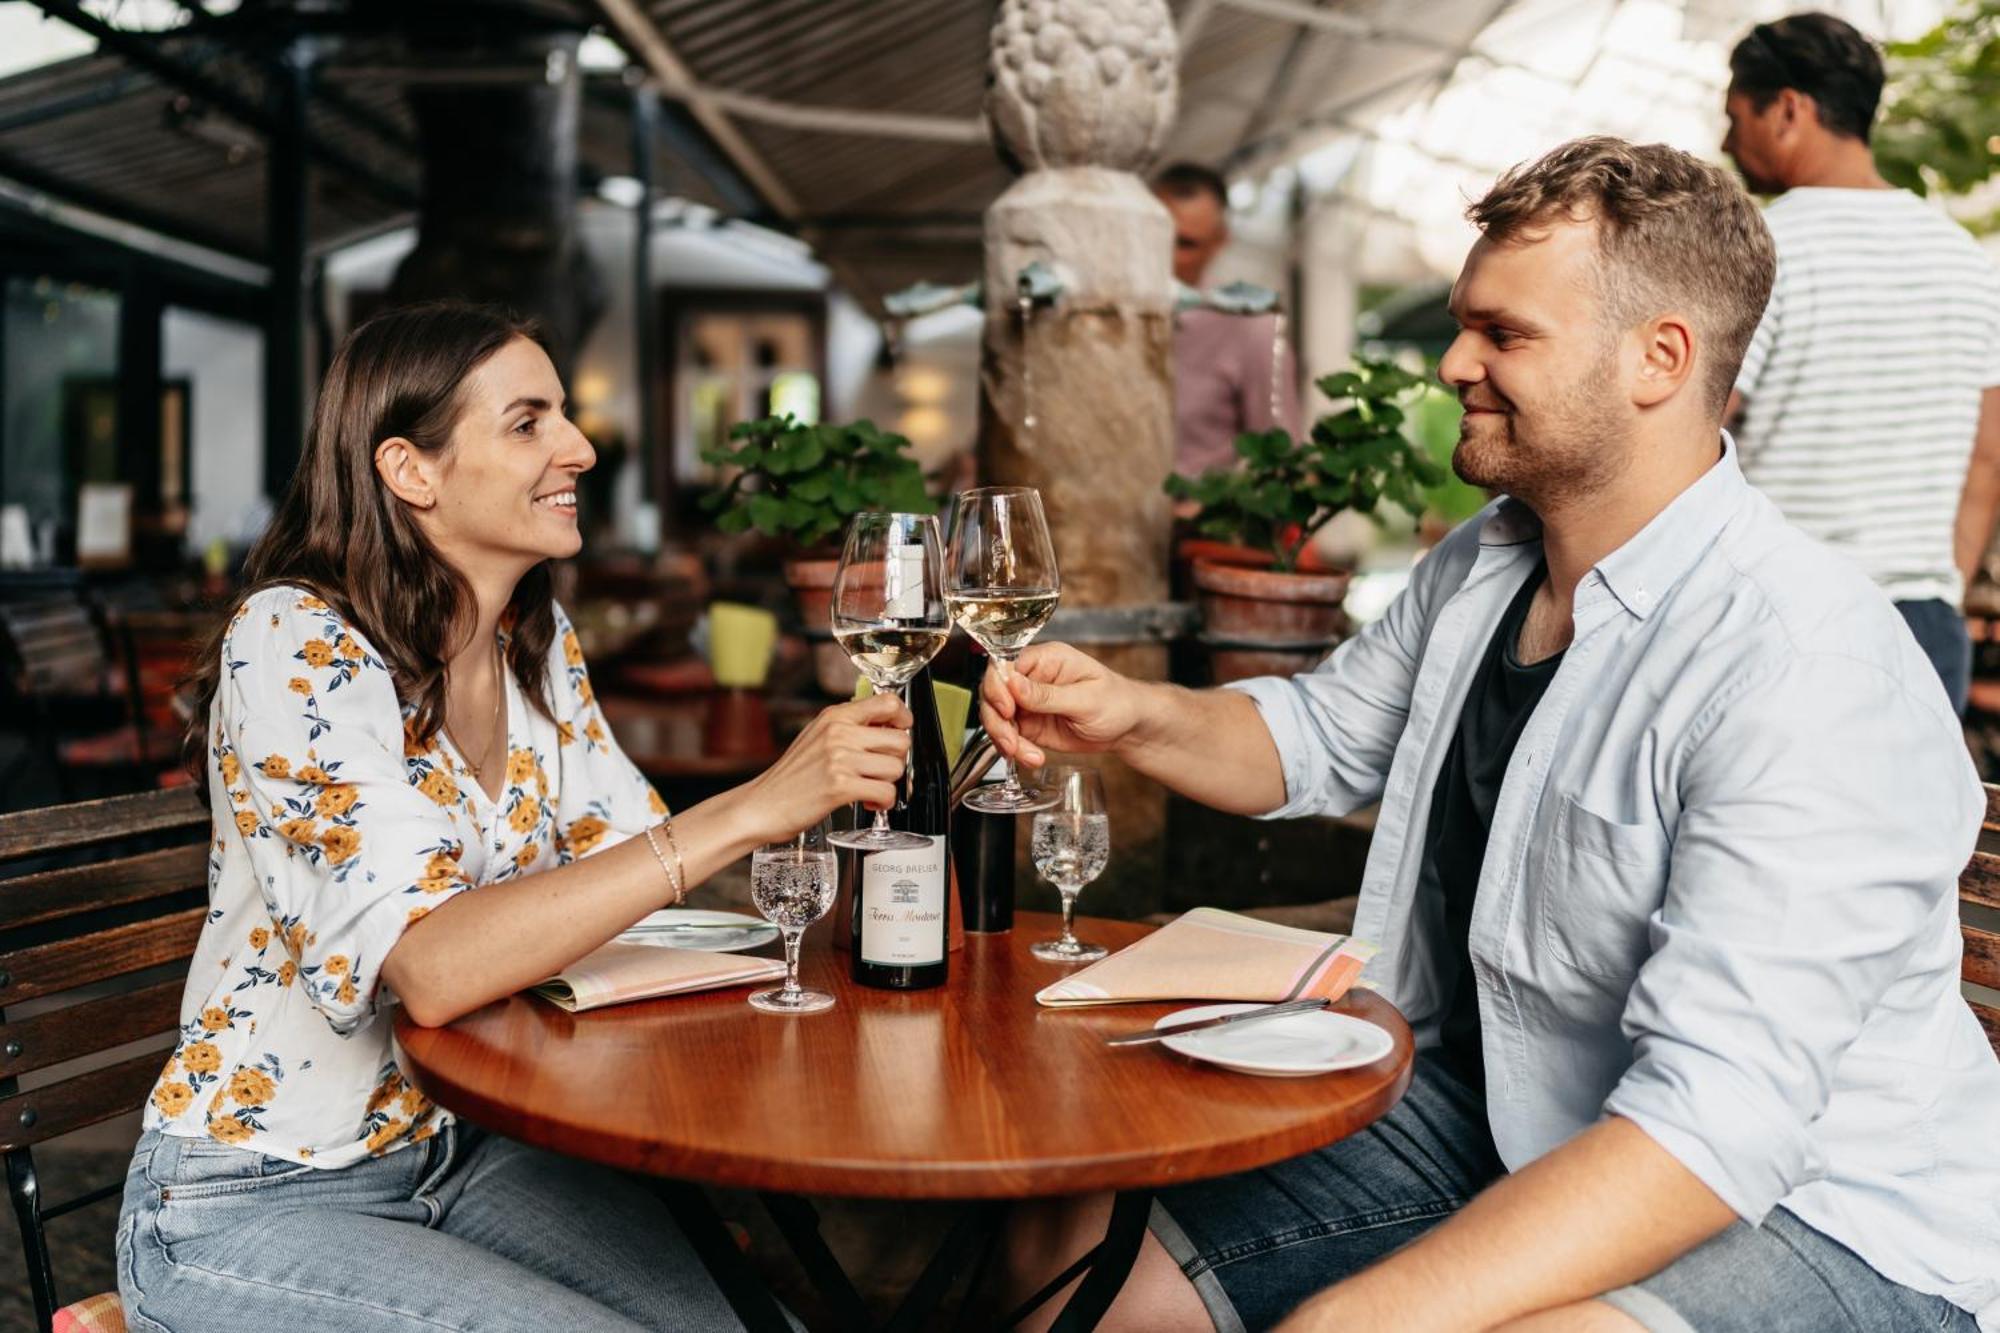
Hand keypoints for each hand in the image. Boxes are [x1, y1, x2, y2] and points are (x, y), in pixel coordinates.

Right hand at [735, 693, 910, 844]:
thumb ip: (849, 726)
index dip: (903, 718)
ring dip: (887, 784)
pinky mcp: (841, 787)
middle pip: (900, 739)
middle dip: (895, 760)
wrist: (763, 804)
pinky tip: (867, 802)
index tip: (900, 731)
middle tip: (879, 770)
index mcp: (835, 716)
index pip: (888, 701)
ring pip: (896, 768)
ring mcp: (840, 759)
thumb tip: (888, 724)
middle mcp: (839, 733)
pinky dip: (882, 803)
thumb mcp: (818, 736)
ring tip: (868, 787)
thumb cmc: (792, 776)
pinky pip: (886, 793)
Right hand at [980, 643, 1144, 769]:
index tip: (1007, 709)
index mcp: (1047, 659)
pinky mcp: (1030, 725)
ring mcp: (1028, 703)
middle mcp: (1032, 678)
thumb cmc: (1117, 702)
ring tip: (1027, 754)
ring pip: (997, 717)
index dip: (998, 687)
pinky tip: (1032, 758)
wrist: (1129, 728)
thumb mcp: (1085, 699)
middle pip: (994, 692)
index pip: (1005, 664)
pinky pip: (1010, 736)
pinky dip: (1016, 751)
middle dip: (998, 720)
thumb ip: (1047, 694)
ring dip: (1006, 739)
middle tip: (1012, 740)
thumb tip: (1013, 682)